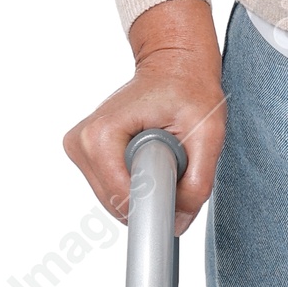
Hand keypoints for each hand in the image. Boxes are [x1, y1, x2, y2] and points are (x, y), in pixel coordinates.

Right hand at [64, 0, 225, 232]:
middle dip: (151, 197)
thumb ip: (197, 182)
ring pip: (114, 201)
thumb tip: (178, 222)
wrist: (173, 64)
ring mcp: (79, 149)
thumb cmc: (189, 89)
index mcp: (101, 135)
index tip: (177, 191)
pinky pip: (111, 191)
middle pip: (117, 204)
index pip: (124, 199)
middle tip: (175, 165)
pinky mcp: (84, 155)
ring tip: (161, 156)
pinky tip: (148, 159)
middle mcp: (82, 142)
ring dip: (144, 190)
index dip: (156, 204)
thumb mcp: (208, 134)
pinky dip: (135, 185)